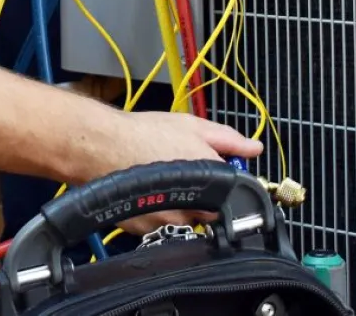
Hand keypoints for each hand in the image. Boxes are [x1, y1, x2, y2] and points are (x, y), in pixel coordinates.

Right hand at [102, 112, 263, 231]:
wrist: (101, 147)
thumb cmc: (142, 134)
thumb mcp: (192, 125)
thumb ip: (228, 139)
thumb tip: (254, 148)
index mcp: (211, 180)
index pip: (230, 197)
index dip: (219, 184)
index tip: (208, 173)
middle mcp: (194, 206)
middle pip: (207, 211)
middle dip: (198, 196)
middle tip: (178, 172)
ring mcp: (170, 220)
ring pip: (182, 219)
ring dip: (176, 205)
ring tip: (158, 179)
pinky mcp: (147, 228)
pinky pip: (158, 224)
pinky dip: (154, 211)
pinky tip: (144, 190)